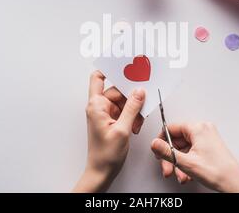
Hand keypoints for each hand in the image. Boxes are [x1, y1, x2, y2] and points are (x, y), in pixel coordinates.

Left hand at [73, 71, 144, 192]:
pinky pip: (125, 111)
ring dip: (134, 111)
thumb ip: (132, 108)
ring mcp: (106, 113)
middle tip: (142, 104)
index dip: (109, 70)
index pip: (98, 78)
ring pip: (124, 102)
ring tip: (137, 123)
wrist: (102, 171)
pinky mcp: (112, 120)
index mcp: (96, 105)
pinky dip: (133, 117)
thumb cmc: (105, 154)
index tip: (125, 67)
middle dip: (132, 99)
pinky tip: (135, 126)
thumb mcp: (123, 129)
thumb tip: (139, 91)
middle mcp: (100, 107)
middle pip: (118, 91)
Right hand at [151, 122, 238, 192]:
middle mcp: (203, 130)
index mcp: (198, 128)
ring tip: (181, 174)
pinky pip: (192, 151)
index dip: (162, 141)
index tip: (159, 151)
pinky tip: (188, 173)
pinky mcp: (209, 146)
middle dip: (171, 157)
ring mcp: (207, 138)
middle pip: (177, 140)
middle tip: (169, 168)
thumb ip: (167, 152)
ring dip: (179, 162)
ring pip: (184, 148)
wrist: (234, 184)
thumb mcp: (186, 162)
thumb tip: (155, 144)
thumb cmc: (218, 172)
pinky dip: (187, 162)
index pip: (171, 128)